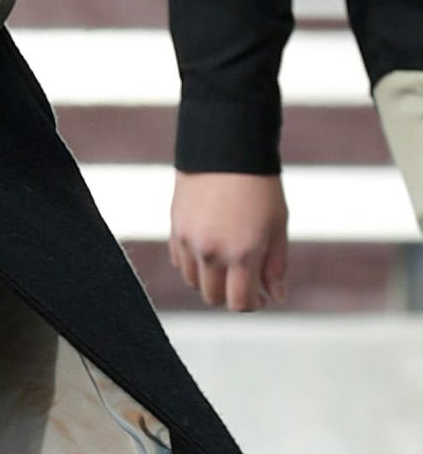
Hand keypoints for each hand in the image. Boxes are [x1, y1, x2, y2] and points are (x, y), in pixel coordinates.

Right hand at [168, 171, 289, 310]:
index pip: (240, 302)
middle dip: (231, 295)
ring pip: (193, 281)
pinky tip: (210, 248)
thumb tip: (275, 296)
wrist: (226, 149)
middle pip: (213, 297)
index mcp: (242, 253)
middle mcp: (210, 252)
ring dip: (210, 280)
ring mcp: (189, 241)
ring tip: (228, 262)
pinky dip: (194, 263)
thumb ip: (276, 266)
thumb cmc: (260, 187)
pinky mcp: (175, 228)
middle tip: (246, 281)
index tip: (262, 296)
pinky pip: (180, 261)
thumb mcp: (277, 227)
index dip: (254, 304)